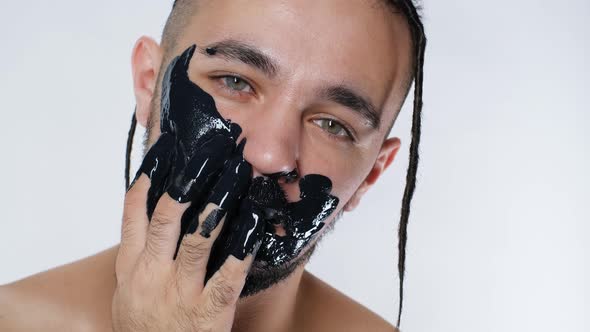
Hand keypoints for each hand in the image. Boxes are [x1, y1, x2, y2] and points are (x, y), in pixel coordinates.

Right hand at [112, 134, 261, 331]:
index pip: (134, 211)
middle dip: (190, 178)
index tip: (167, 148)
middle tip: (211, 150)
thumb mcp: (130, 293)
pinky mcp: (208, 312)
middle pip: (167, 215)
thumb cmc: (147, 329)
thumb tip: (155, 216)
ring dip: (220, 201)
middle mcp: (150, 275)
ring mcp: (179, 294)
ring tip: (237, 173)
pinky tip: (254, 219)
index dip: (150, 176)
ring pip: (198, 237)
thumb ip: (141, 257)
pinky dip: (243, 244)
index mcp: (131, 267)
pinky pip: (228, 273)